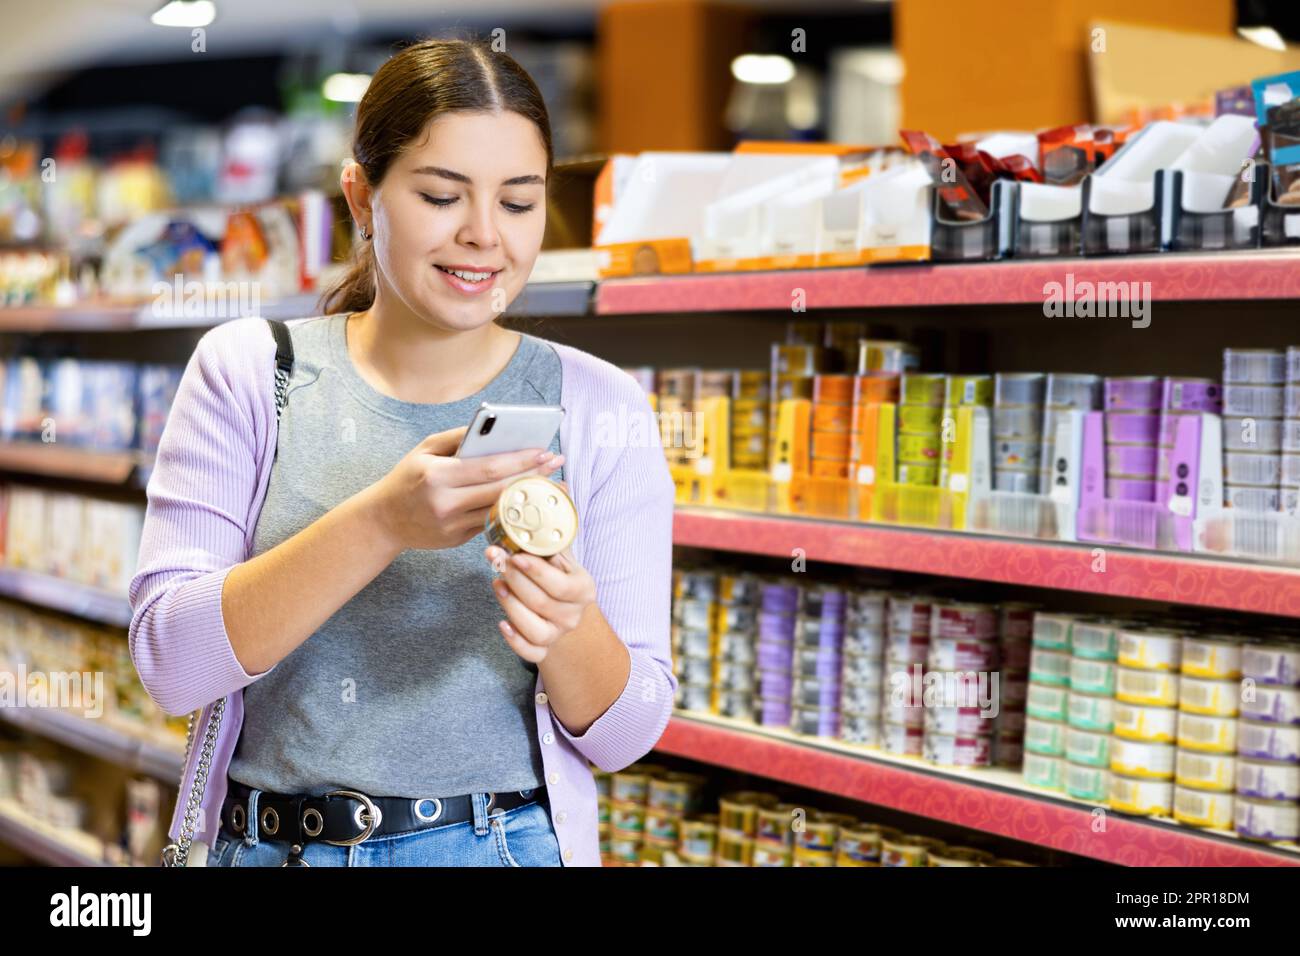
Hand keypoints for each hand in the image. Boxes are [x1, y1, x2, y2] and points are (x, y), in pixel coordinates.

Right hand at [369, 426, 564, 551]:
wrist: (383, 521)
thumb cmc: (407, 478)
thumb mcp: (425, 450)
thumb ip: (459, 437)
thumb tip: (494, 428)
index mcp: (438, 475)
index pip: (489, 467)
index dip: (521, 460)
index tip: (545, 451)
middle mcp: (446, 502)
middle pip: (501, 490)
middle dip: (533, 477)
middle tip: (557, 466)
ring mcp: (453, 525)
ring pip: (500, 511)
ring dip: (529, 497)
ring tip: (552, 484)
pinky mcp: (458, 540)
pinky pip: (491, 523)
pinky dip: (512, 512)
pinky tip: (530, 502)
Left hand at [484, 544, 596, 663]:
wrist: (562, 603)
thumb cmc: (556, 573)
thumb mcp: (558, 555)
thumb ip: (545, 544)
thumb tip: (521, 523)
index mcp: (583, 589)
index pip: (559, 584)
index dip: (535, 571)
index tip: (514, 555)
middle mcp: (574, 615)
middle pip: (541, 603)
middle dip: (515, 580)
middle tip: (496, 561)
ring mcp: (559, 634)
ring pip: (535, 630)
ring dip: (511, 606)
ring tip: (497, 584)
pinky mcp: (544, 649)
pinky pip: (532, 654)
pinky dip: (515, 641)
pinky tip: (502, 623)